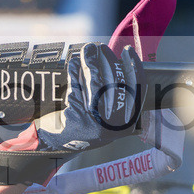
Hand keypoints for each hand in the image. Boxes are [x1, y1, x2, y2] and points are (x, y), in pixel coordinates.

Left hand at [0, 42, 144, 154]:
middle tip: (101, 48)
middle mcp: (114, 126)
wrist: (57, 145)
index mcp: (126, 124)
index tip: (127, 52)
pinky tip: (74, 62)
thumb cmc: (82, 125)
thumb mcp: (105, 116)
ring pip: (97, 84)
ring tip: (88, 50)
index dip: (134, 68)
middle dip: (109, 61)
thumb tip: (116, 61)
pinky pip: (78, 87)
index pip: (137, 91)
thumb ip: (115, 94)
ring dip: (92, 62)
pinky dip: (76, 72)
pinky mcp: (78, 118)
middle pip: (117, 84)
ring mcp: (96, 123)